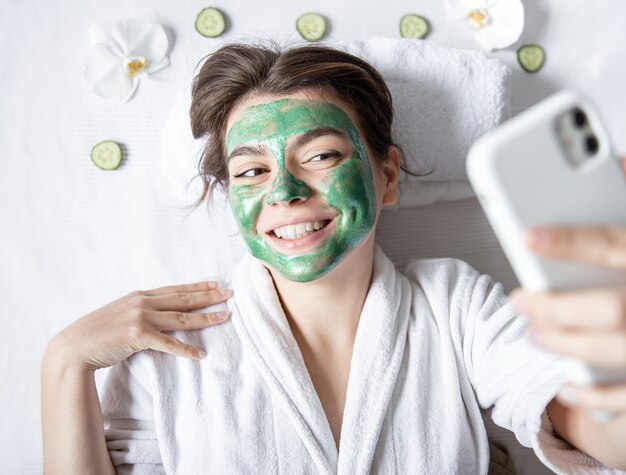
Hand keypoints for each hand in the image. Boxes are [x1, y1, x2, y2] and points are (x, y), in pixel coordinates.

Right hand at [44, 281, 231, 371]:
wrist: (74, 346)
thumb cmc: (97, 332)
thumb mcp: (121, 313)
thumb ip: (140, 310)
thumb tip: (159, 312)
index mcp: (140, 295)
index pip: (176, 289)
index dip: (198, 286)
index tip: (216, 284)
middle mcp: (143, 302)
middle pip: (184, 298)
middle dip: (209, 296)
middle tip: (230, 294)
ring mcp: (140, 317)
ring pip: (182, 317)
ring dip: (206, 318)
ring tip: (225, 317)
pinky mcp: (137, 335)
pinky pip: (168, 343)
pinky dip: (185, 350)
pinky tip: (200, 354)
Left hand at [510, 226, 625, 413]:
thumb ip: (609, 253)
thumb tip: (545, 248)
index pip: (615, 246)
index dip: (571, 243)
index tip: (529, 237)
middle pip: (613, 307)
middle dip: (558, 308)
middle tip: (520, 302)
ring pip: (617, 348)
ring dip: (566, 344)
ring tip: (533, 336)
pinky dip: (594, 396)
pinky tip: (565, 387)